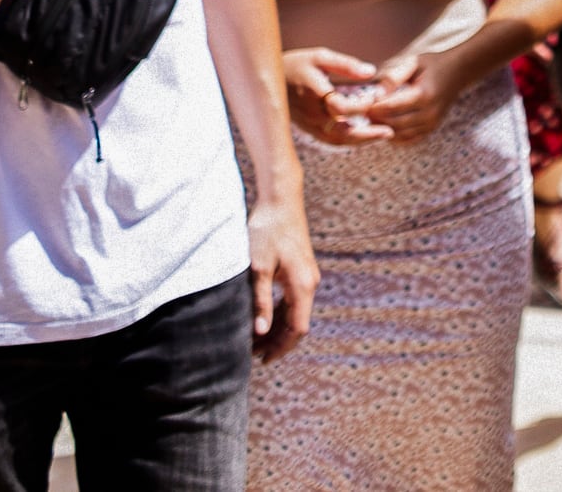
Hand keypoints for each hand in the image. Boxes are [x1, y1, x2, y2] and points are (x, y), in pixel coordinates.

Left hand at [249, 195, 317, 360]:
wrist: (281, 201)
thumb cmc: (266, 232)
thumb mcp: (258, 268)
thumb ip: (259, 301)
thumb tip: (259, 332)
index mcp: (302, 286)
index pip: (297, 329)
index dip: (281, 347)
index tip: (261, 360)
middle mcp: (310, 283)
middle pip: (298, 323)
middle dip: (277, 341)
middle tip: (252, 354)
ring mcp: (307, 275)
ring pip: (296, 312)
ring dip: (277, 328)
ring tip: (253, 340)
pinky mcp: (301, 269)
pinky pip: (294, 299)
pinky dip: (280, 313)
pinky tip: (263, 317)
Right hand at [280, 47, 394, 144]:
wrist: (266, 81)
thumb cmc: (296, 65)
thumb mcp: (319, 57)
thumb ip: (345, 65)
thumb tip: (370, 71)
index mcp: (313, 93)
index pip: (340, 107)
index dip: (360, 106)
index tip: (375, 99)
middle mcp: (311, 113)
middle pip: (340, 131)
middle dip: (366, 134)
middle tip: (389, 132)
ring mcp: (308, 124)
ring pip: (336, 140)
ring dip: (360, 141)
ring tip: (382, 135)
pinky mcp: (308, 129)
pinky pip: (329, 140)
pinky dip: (348, 141)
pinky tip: (365, 137)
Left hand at [355, 49, 459, 141]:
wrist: (458, 71)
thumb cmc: (432, 64)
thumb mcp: (413, 63)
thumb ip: (393, 77)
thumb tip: (376, 93)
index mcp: (424, 95)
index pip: (390, 108)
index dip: (372, 106)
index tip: (362, 101)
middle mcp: (430, 113)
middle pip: (392, 124)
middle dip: (375, 119)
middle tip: (363, 110)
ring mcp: (432, 123)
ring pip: (398, 135)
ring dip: (382, 128)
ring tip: (373, 117)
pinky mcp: (431, 129)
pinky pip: (407, 140)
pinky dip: (394, 136)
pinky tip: (387, 125)